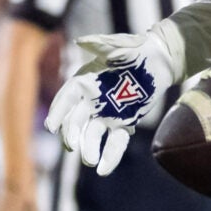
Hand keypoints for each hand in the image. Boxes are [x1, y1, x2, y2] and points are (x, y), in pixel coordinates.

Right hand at [45, 29, 181, 175]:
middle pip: (76, 121)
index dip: (58, 112)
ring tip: (91, 161)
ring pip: (93, 135)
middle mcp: (92, 101)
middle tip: (73, 146)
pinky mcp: (123, 123)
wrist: (159, 61)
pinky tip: (104, 170)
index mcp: (85, 82)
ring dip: (89, 148)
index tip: (52, 126)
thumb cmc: (136, 50)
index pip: (67, 99)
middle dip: (72, 134)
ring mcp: (106, 114)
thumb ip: (101, 46)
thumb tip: (80, 41)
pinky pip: (115, 142)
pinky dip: (110, 155)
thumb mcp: (119, 45)